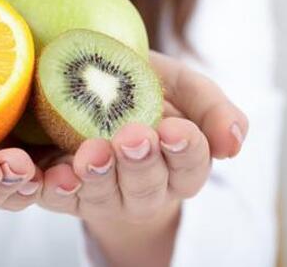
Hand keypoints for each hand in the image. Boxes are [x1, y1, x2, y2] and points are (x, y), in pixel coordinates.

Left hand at [36, 51, 247, 252]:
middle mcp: (143, 188)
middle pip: (146, 186)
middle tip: (131, 137)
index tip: (174, 130)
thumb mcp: (181, 87)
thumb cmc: (143, 93)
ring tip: (92, 154)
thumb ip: (211, 108)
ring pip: (102, 194)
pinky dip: (55, 190)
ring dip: (98, 176)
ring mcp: (102, 193)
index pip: (190, 165)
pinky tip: (52, 177)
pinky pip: (57, 199)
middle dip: (139, 163)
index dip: (185, 151)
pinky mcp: (63, 192)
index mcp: (178, 164)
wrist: (93, 100)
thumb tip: (234, 142)